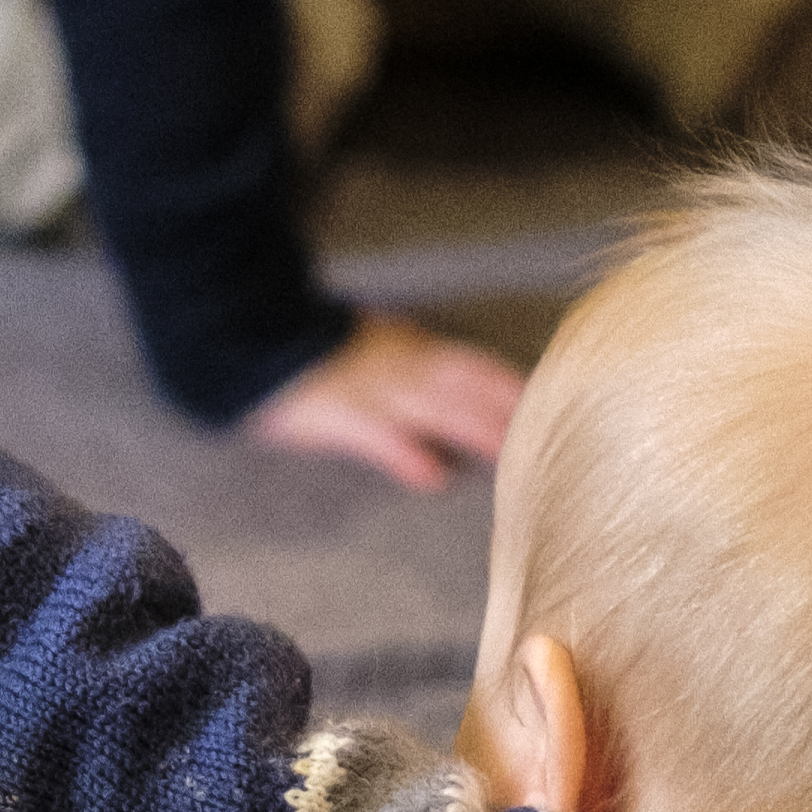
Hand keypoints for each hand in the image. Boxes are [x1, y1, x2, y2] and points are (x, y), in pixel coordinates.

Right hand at [245, 313, 524, 491]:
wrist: (261, 334)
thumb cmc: (310, 342)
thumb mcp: (365, 336)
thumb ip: (399, 353)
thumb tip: (425, 367)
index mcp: (409, 347)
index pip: (473, 366)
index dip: (507, 385)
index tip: (544, 401)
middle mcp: (403, 369)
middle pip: (467, 392)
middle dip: (506, 413)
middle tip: (550, 434)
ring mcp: (377, 393)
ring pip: (439, 412)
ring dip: (475, 433)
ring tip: (510, 455)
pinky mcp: (345, 418)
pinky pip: (383, 439)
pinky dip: (409, 457)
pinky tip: (434, 478)